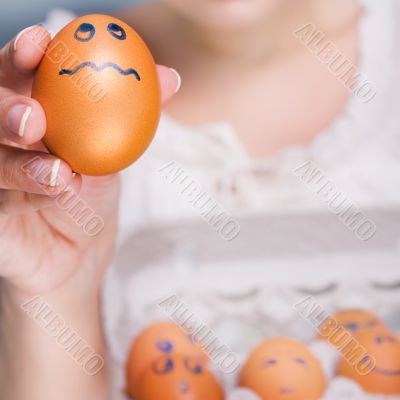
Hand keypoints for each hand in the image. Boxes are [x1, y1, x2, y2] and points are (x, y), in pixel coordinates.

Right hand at [0, 25, 179, 296]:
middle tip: (35, 117)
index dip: (21, 55)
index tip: (41, 44)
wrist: (79, 249)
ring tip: (61, 173)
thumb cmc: (89, 192)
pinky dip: (31, 197)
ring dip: (22, 165)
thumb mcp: (114, 150)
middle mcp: (2, 141)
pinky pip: (1, 203)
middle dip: (6, 109)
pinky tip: (61, 197)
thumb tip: (170, 77)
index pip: (13, 74)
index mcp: (26, 112)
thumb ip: (134, 111)